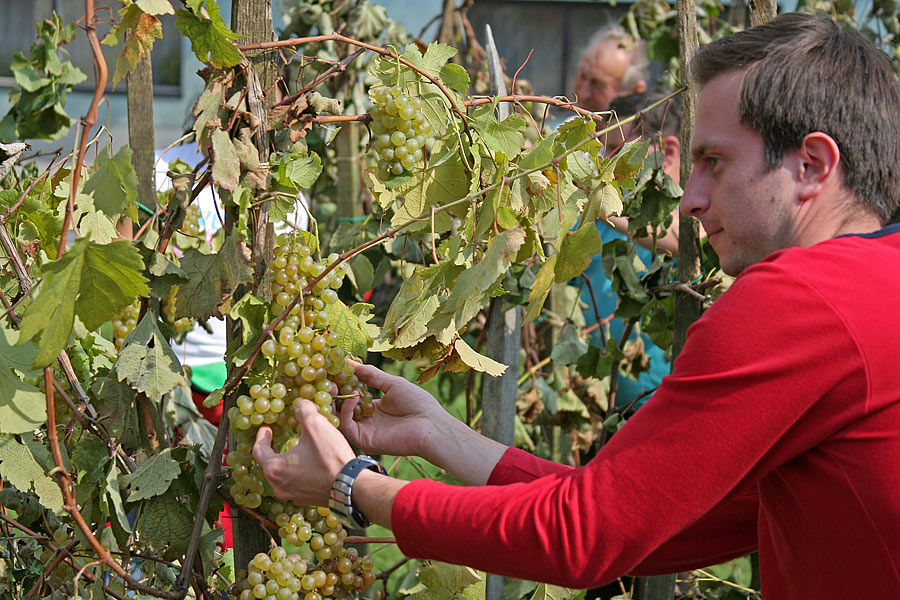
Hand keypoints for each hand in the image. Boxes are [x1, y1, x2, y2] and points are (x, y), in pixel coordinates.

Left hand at [252, 398, 355, 506]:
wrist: (351, 486)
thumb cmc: (330, 457)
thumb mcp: (316, 425)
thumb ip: (304, 411)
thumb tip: (301, 405)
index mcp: (274, 468)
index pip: (259, 450)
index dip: (262, 436)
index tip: (266, 429)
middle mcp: (279, 486)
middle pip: (269, 464)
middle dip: (274, 449)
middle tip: (278, 438)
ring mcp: (292, 495)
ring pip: (283, 476)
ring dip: (286, 462)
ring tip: (296, 450)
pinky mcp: (306, 500)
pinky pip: (296, 484)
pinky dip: (298, 473)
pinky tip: (309, 464)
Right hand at [339, 362, 454, 460]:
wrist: (431, 425)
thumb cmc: (418, 403)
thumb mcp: (392, 384)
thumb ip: (371, 375)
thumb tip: (350, 362)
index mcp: (373, 408)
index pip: (349, 396)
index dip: (341, 384)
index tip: (333, 370)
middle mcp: (366, 421)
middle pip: (341, 408)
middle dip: (333, 393)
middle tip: (326, 378)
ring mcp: (364, 432)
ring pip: (339, 418)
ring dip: (335, 401)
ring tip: (334, 384)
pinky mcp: (364, 441)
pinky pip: (347, 426)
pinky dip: (346, 410)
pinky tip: (353, 396)